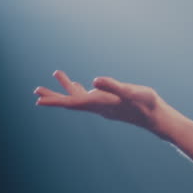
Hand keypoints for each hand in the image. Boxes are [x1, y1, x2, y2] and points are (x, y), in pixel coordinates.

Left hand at [34, 70, 167, 133]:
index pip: (72, 103)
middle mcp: (98, 106)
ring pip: (79, 97)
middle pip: (71, 101)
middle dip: (54, 96)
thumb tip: (94, 81)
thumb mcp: (130, 92)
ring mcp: (103, 105)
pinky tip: (80, 85)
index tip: (38, 99)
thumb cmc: (145, 104)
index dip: (55, 100)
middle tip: (36, 91)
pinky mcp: (109, 103)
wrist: (157, 117)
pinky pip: (89, 96)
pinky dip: (81, 89)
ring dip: (66, 88)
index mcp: (99, 103)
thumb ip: (112, 86)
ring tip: (56, 74)